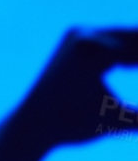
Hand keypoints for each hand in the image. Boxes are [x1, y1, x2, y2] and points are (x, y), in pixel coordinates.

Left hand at [0, 27, 137, 160]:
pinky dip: (129, 49)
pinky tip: (133, 66)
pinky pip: (112, 38)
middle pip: (136, 37)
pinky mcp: (76, 37)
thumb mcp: (118, 122)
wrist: (32, 124)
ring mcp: (79, 34)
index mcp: (95, 53)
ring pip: (126, 36)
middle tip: (135, 71)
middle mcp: (85, 37)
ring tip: (132, 71)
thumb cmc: (74, 126)